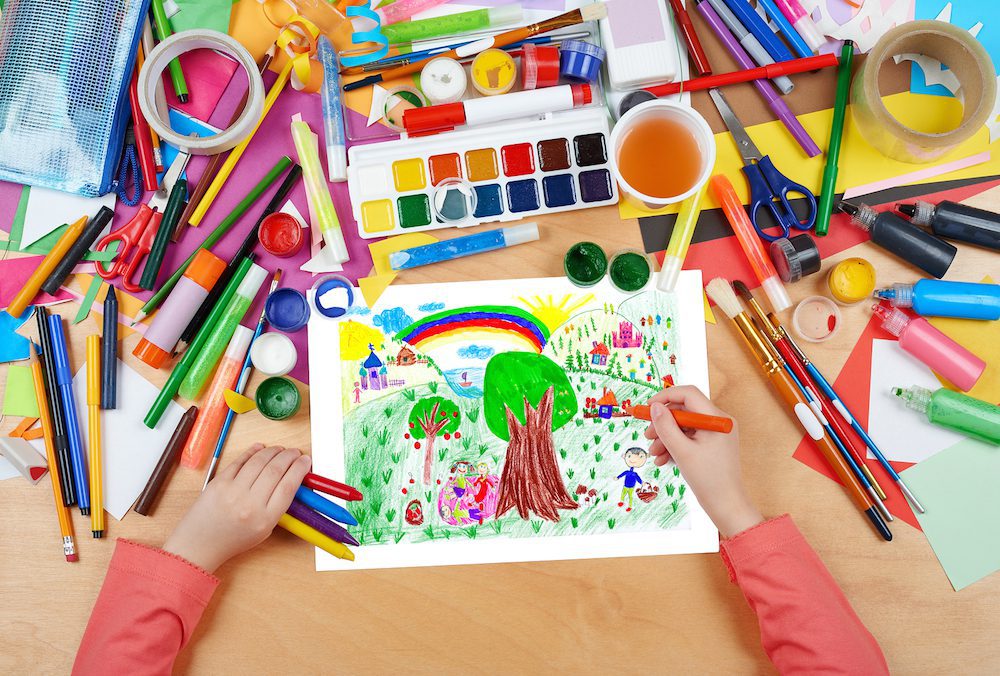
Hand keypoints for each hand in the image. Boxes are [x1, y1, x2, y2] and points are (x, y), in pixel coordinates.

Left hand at [163, 444, 311, 571]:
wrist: (200, 544)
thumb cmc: (232, 539)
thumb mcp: (264, 530)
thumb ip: (278, 506)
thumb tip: (292, 478)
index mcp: (265, 519)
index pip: (289, 486)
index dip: (300, 469)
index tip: (305, 461)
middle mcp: (249, 504)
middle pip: (276, 470)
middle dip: (289, 456)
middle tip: (294, 452)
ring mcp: (232, 492)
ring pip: (259, 461)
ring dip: (273, 451)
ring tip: (279, 449)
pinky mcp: (218, 482)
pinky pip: (240, 461)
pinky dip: (252, 452)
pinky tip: (260, 448)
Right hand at [643, 386, 761, 537]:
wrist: (726, 506)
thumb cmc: (708, 480)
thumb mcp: (682, 451)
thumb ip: (666, 427)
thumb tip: (654, 407)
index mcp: (717, 419)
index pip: (688, 394)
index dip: (665, 397)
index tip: (648, 408)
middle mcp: (719, 422)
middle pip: (684, 410)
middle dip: (663, 423)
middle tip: (647, 435)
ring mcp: (716, 433)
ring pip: (684, 426)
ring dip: (666, 437)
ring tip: (655, 454)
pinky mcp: (712, 444)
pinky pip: (689, 437)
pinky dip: (675, 446)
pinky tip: (664, 460)